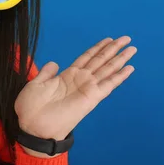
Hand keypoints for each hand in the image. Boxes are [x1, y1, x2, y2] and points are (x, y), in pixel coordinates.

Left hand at [14, 36, 136, 156]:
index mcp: (66, 76)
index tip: (108, 39)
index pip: (86, 58)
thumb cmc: (31, 107)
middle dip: (113, 49)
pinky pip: (108, 85)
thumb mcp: (36, 84)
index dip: (97, 48)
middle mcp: (80, 80)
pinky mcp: (91, 98)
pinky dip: (119, 77)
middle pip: (100, 60)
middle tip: (126, 38)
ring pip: (107, 69)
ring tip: (132, 48)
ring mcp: (87, 88)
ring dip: (120, 59)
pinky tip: (130, 68)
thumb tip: (54, 63)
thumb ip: (47, 73)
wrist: (32, 126)